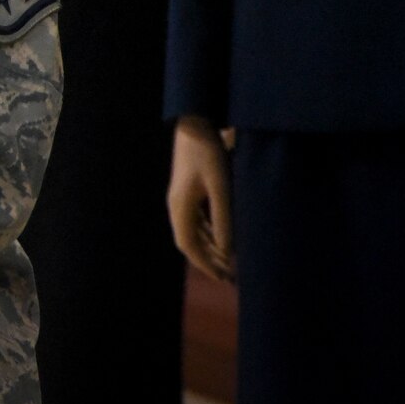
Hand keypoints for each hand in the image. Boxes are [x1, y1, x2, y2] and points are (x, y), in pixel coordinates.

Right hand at [167, 115, 234, 282]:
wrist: (194, 125)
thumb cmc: (207, 154)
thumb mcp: (220, 187)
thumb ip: (222, 219)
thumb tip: (227, 250)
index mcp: (180, 207)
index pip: (188, 246)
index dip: (205, 264)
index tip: (223, 278)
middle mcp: (176, 206)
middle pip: (189, 242)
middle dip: (208, 260)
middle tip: (229, 277)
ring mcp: (179, 198)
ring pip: (192, 232)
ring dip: (209, 248)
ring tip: (227, 262)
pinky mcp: (186, 191)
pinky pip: (195, 221)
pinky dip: (208, 234)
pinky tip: (221, 238)